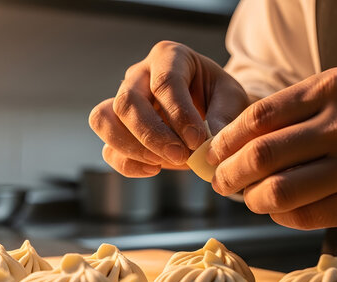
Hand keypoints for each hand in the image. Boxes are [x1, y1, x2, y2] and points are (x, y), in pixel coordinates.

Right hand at [89, 41, 248, 176]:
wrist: (209, 110)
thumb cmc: (220, 98)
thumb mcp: (232, 99)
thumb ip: (224, 117)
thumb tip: (210, 143)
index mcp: (169, 57)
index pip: (164, 81)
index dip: (178, 113)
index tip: (197, 140)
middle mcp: (139, 75)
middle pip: (127, 101)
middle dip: (152, 134)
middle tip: (181, 156)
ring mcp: (123, 101)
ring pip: (104, 120)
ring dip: (132, 148)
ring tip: (163, 163)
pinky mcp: (117, 129)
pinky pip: (108, 148)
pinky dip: (128, 163)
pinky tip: (155, 169)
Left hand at [208, 67, 336, 228]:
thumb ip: (296, 109)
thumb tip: (237, 142)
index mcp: (334, 88)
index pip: (259, 117)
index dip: (226, 140)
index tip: (213, 152)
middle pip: (262, 155)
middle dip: (229, 174)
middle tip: (220, 182)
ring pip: (280, 192)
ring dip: (253, 200)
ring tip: (250, 198)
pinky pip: (308, 217)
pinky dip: (283, 216)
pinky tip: (281, 210)